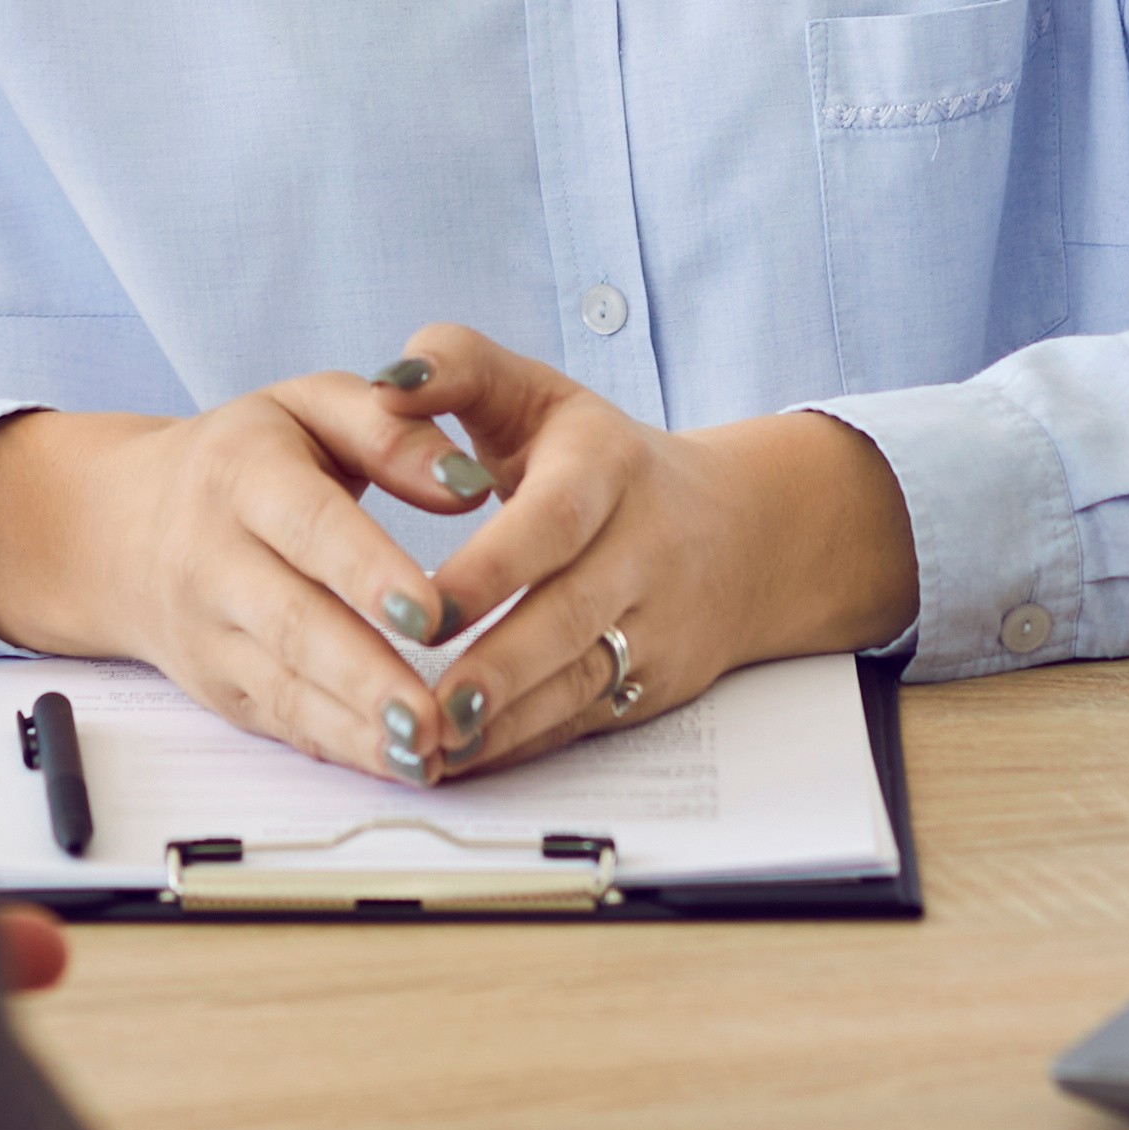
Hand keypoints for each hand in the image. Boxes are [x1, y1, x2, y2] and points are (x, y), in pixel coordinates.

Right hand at [0, 379, 512, 786]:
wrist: (123, 525)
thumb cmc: (244, 457)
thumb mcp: (311, 407)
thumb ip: (393, 431)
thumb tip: (470, 485)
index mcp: (243, 474)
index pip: (310, 526)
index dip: (369, 570)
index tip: (431, 613)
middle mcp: (214, 559)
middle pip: (293, 622)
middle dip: (366, 675)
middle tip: (435, 715)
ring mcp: (209, 634)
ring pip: (285, 688)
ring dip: (358, 729)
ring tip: (427, 755)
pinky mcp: (218, 687)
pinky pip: (282, 722)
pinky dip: (340, 748)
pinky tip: (398, 765)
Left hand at [359, 323, 918, 780]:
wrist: (740, 529)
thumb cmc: (599, 457)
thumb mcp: (539, 392)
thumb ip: (459, 368)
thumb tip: (387, 378)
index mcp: (608, 467)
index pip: (556, 520)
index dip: (492, 567)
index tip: (424, 608)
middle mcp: (643, 547)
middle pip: (572, 614)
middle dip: (499, 664)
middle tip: (427, 702)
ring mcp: (658, 623)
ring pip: (582, 680)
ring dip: (507, 721)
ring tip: (434, 746)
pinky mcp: (656, 682)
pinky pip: (585, 721)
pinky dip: (523, 746)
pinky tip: (462, 761)